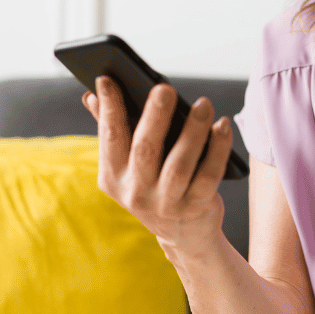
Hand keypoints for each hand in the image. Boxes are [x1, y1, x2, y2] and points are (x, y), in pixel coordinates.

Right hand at [82, 76, 233, 258]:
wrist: (184, 235)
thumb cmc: (153, 186)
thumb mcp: (127, 165)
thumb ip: (111, 130)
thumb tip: (92, 95)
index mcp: (113, 177)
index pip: (109, 137)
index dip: (108, 108)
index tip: (108, 79)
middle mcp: (136, 193)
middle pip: (145, 150)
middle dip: (155, 117)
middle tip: (165, 88)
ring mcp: (166, 203)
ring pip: (179, 164)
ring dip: (193, 131)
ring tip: (204, 104)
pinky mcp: (195, 208)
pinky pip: (208, 175)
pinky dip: (218, 149)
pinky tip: (222, 126)